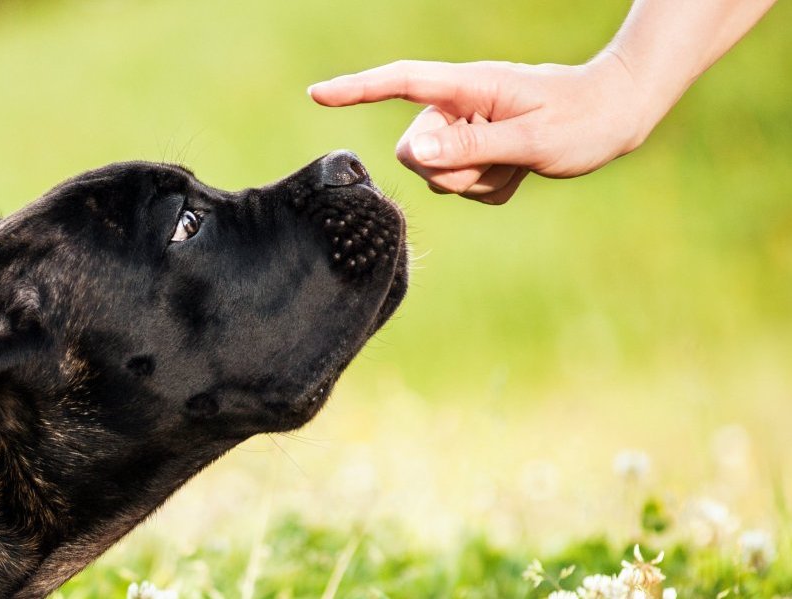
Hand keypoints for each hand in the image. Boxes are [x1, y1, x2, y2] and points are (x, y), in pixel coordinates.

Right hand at [308, 54, 653, 203]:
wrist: (620, 113)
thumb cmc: (584, 119)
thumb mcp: (530, 141)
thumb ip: (468, 147)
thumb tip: (410, 152)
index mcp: (468, 87)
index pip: (400, 83)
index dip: (357, 90)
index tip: (317, 94)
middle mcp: (460, 105)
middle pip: (415, 151)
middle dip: (451, 170)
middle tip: (502, 162)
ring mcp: (468, 128)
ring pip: (438, 175)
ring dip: (475, 181)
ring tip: (518, 164)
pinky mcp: (479, 151)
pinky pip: (463, 187)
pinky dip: (490, 188)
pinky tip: (520, 171)